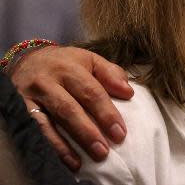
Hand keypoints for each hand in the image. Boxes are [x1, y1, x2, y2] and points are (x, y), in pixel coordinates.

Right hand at [10, 45, 133, 170]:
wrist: (26, 60)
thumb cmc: (65, 63)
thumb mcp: (89, 59)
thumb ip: (110, 73)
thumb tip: (128, 92)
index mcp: (70, 68)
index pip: (91, 92)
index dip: (106, 113)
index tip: (120, 133)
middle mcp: (48, 82)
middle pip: (70, 109)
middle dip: (88, 132)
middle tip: (104, 150)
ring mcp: (32, 98)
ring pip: (51, 123)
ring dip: (69, 145)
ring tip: (86, 159)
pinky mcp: (20, 110)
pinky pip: (37, 131)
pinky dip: (53, 147)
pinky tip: (68, 160)